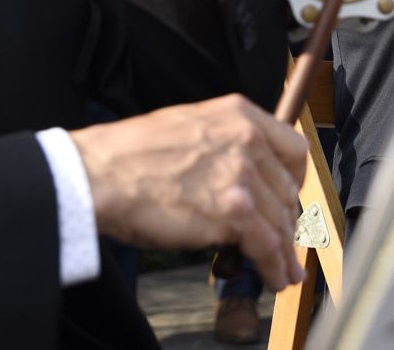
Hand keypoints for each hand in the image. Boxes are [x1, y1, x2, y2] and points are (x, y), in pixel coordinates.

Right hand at [70, 95, 307, 291]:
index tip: (288, 200)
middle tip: (281, 242)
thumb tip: (241, 176)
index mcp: (239, 115)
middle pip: (285, 190)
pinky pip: (266, 244)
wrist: (98, 174)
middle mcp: (248, 140)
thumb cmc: (129, 155)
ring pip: (279, 220)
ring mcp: (241, 175)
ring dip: (283, 252)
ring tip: (285, 272)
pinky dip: (273, 265)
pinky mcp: (232, 211)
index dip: (294, 181)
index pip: (292, 149)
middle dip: (285, 222)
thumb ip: (224, 143)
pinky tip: (274, 277)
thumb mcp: (189, 127)